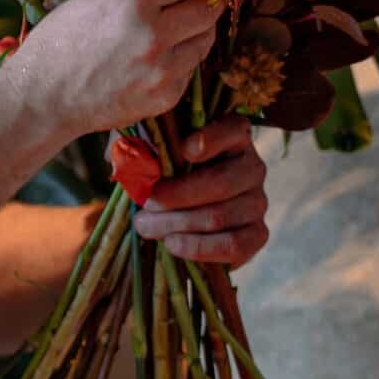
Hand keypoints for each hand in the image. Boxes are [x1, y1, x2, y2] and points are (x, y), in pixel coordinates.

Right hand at [13, 0, 223, 138]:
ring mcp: (164, 68)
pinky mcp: (166, 96)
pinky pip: (189, 68)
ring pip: (205, 39)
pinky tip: (160, 56)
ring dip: (198, 28)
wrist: (44, 97)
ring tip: (182, 25)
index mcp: (133, 0)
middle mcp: (155, 33)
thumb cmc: (59, 42)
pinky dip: (181, 58)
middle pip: (209, 7)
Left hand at [130, 114, 268, 268]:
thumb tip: (120, 158)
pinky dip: (199, 248)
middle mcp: (252, 166)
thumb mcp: (151, 152)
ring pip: (220, 216)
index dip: (210, 139)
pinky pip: (234, 245)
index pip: (232, 129)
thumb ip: (138, 145)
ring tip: (147, 227)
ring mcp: (258, 202)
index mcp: (233, 135)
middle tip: (145, 204)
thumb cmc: (166, 174)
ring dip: (178, 224)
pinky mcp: (257, 234)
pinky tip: (172, 245)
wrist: (182, 214)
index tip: (183, 150)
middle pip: (220, 182)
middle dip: (176, 195)